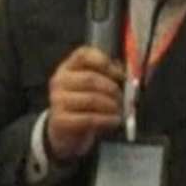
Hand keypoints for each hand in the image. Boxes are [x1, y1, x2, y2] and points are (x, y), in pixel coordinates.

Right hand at [46, 46, 125, 161]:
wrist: (66, 130)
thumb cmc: (85, 104)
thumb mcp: (94, 86)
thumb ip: (109, 76)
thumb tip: (128, 75)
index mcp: (69, 66)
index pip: (83, 55)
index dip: (104, 62)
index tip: (120, 74)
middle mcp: (60, 80)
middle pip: (90, 79)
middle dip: (112, 89)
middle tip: (124, 98)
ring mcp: (57, 100)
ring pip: (91, 99)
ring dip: (112, 106)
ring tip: (120, 110)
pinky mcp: (60, 120)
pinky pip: (89, 118)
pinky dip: (107, 120)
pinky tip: (115, 121)